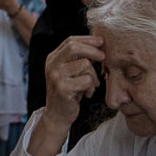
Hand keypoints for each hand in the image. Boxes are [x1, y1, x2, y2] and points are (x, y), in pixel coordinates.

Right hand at [26, 35, 103, 155]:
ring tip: (92, 85)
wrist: (57, 115)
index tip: (101, 42)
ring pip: (84, 65)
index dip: (87, 39)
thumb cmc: (68, 92)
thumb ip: (77, 58)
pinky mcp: (63, 88)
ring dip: (93, 76)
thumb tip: (98, 45)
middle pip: (75, 48)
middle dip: (92, 51)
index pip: (70, 41)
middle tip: (103, 57)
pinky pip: (86, 80)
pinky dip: (91, 87)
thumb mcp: (69, 72)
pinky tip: (87, 93)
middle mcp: (52, 65)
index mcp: (53, 58)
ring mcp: (56, 76)